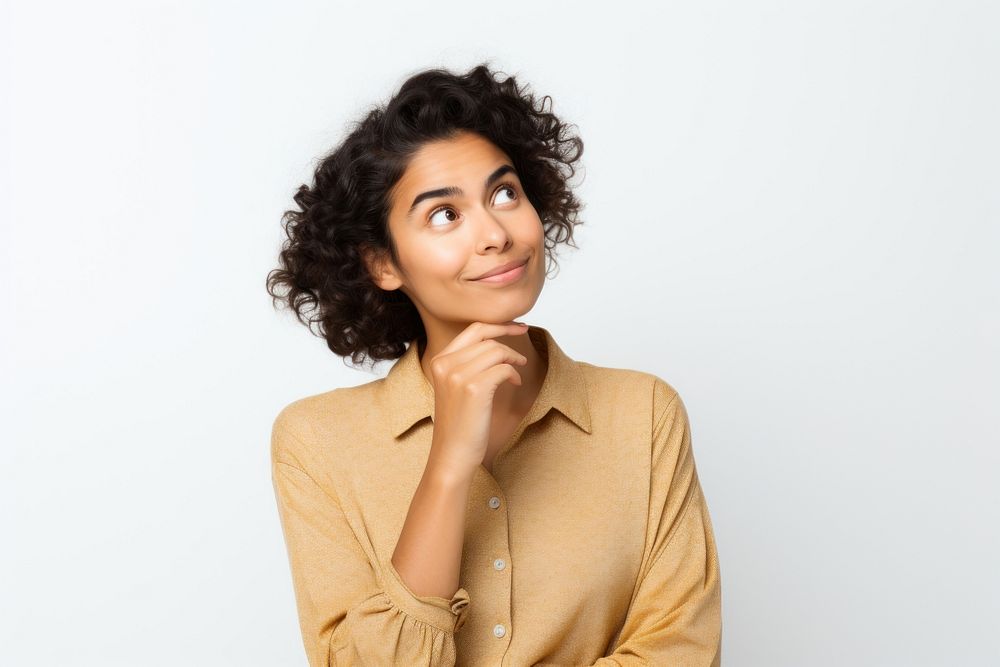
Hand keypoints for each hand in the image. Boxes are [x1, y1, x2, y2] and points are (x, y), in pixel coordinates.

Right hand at [424, 320, 529, 479]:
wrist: (452, 455)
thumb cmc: (458, 424)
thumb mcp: (455, 387)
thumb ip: (466, 364)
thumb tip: (495, 343)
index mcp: (439, 361)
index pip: (472, 329)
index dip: (497, 324)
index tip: (516, 326)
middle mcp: (445, 364)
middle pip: (486, 337)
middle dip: (509, 335)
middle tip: (525, 336)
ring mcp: (458, 375)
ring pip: (496, 351)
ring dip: (513, 358)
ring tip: (517, 370)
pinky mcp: (474, 388)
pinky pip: (503, 369)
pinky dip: (514, 374)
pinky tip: (515, 383)